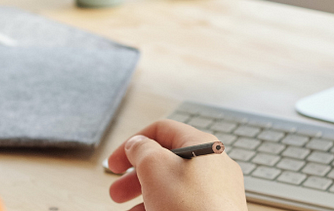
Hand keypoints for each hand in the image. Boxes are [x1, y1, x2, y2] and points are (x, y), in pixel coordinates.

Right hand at [106, 119, 247, 210]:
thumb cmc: (193, 206)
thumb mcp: (155, 167)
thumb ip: (141, 149)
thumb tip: (138, 144)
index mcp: (202, 145)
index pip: (162, 131)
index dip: (133, 143)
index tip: (116, 163)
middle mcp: (213, 166)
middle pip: (166, 162)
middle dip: (135, 177)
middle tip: (117, 192)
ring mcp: (216, 191)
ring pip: (172, 188)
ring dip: (145, 197)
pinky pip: (183, 205)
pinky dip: (162, 208)